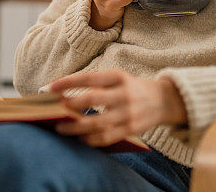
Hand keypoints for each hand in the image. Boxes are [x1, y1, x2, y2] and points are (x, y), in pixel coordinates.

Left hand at [50, 70, 186, 146]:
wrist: (165, 101)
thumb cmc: (133, 88)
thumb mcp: (119, 78)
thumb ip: (96, 84)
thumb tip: (65, 92)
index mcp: (119, 77)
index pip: (89, 78)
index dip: (69, 82)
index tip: (51, 87)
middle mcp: (124, 94)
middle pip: (93, 99)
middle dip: (71, 104)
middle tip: (55, 108)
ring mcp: (128, 113)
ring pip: (97, 122)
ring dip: (75, 126)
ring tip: (60, 127)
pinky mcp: (130, 129)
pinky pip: (106, 137)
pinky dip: (89, 139)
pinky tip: (79, 138)